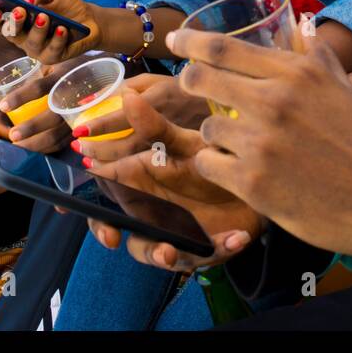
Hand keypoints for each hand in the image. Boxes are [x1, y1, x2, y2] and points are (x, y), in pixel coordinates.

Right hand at [0, 0, 101, 64]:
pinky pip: (52, 51)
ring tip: (45, 17)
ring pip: (31, 43)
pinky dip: (57, 38)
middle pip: (9, 35)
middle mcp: (21, 38)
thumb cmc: (64, 6)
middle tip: (20, 11)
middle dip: (13, 22)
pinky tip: (62, 29)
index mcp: (14, 22)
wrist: (89, 18)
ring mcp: (36, 50)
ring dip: (37, 29)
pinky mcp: (53, 57)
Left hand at [0, 58, 78, 153]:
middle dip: (30, 128)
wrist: (103, 73)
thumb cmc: (71, 68)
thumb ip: (36, 74)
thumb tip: (6, 87)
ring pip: (57, 134)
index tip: (2, 106)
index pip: (39, 87)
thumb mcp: (55, 64)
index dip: (20, 97)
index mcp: (62, 76)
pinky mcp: (82, 126)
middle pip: (51, 117)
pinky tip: (34, 152)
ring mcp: (79, 114)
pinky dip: (47, 149)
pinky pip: (63, 142)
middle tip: (12, 136)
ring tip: (18, 147)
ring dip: (36, 144)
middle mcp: (73, 96)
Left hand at [69, 72, 206, 161]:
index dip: (99, 126)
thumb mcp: (156, 80)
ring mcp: (172, 145)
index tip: (79, 131)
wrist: (220, 108)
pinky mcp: (176, 158)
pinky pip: (147, 168)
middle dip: (98, 150)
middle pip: (124, 146)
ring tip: (89, 160)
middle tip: (79, 147)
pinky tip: (112, 169)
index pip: (123, 117)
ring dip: (108, 163)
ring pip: (134, 161)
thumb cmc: (182, 90)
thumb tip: (101, 97)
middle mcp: (164, 124)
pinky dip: (125, 171)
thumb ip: (129, 87)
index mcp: (157, 100)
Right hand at [78, 91, 263, 271]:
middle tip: (123, 243)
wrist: (250, 173)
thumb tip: (126, 97)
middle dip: (122, 244)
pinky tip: (237, 237)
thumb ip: (154, 126)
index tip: (109, 232)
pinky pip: (206, 253)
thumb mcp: (184, 142)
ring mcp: (174, 231)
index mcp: (138, 187)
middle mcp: (150, 212)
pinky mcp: (202, 244)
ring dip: (161, 255)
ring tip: (173, 253)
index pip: (108, 210)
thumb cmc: (208, 155)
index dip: (101, 224)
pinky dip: (221, 247)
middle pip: (125, 234)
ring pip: (157, 251)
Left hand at [169, 28, 351, 263]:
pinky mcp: (254, 182)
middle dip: (191, 81)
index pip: (225, 47)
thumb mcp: (343, 87)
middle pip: (203, 78)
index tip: (175, 41)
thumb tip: (300, 22)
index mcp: (297, 73)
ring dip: (217, 134)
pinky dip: (216, 166)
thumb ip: (315, 55)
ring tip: (239, 144)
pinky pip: (209, 164)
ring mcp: (262, 142)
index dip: (192, 42)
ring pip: (209, 127)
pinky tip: (236, 169)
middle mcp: (276, 101)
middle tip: (191, 86)